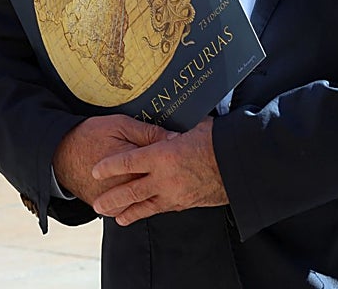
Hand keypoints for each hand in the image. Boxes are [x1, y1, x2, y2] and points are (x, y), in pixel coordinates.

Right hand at [51, 114, 167, 205]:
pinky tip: (149, 192)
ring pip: (147, 203)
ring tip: (166, 181)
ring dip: (158, 194)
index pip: (165, 165)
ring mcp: (115, 202)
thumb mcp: (120, 125)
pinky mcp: (109, 210)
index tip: (184, 153)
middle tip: (178, 168)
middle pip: (159, 187)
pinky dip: (141, 203)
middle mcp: (123, 186)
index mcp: (130, 163)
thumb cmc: (90, 136)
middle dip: (172, 177)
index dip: (177, 159)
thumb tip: (175, 138)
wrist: (59, 155)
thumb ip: (149, 133)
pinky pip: (131, 211)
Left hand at [91, 117, 227, 224]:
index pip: (128, 161)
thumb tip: (170, 121)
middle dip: (111, 198)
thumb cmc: (219, 141)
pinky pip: (162, 209)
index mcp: (163, 155)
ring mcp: (175, 194)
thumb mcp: (196, 126)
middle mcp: (164, 178)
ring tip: (114, 216)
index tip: (97, 169)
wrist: (241, 166)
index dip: (110, 166)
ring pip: (144, 206)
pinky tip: (143, 214)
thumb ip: (178, 128)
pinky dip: (149, 212)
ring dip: (127, 211)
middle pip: (130, 191)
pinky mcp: (185, 203)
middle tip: (97, 204)